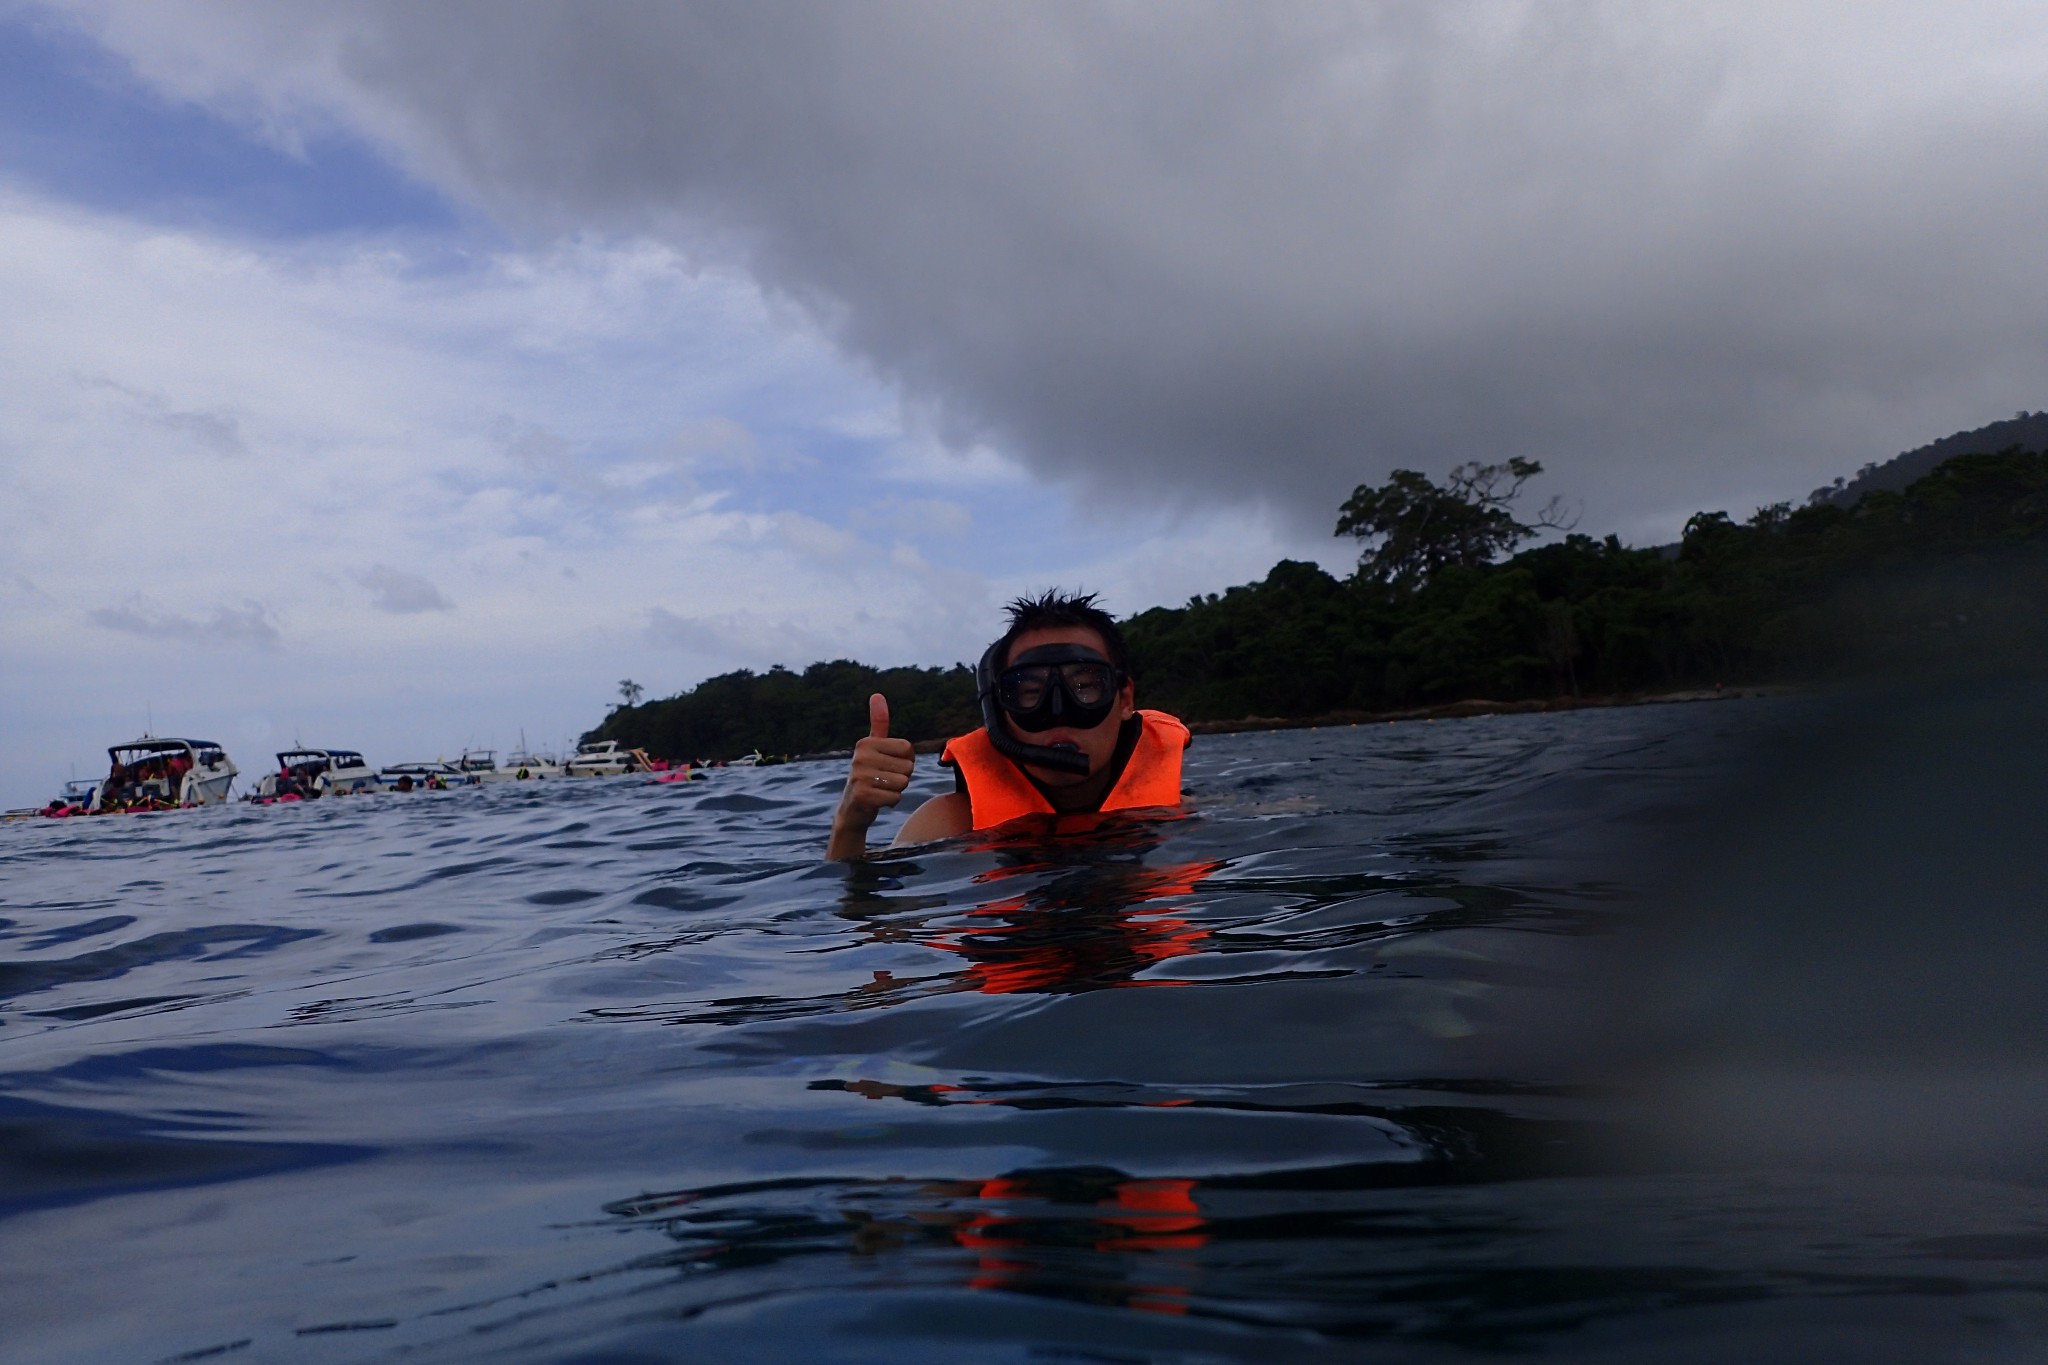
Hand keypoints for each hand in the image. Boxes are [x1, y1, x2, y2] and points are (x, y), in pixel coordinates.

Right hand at [833, 693, 914, 838]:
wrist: (853, 809)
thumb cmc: (870, 775)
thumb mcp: (874, 748)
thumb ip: (878, 723)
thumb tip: (877, 694)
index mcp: (865, 743)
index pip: (908, 748)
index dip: (906, 761)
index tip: (889, 766)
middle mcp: (860, 757)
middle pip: (908, 766)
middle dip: (901, 777)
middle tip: (883, 781)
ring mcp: (859, 776)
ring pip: (903, 783)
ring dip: (896, 790)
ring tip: (880, 790)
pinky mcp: (862, 795)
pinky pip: (896, 797)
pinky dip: (891, 802)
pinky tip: (877, 800)